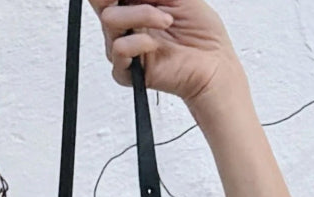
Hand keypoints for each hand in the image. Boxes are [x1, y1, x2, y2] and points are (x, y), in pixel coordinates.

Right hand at [89, 0, 241, 111]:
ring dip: (142, 14)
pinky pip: (119, 50)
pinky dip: (139, 42)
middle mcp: (127, 25)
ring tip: (166, 21)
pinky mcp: (127, 72)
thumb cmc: (200, 33)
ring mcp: (126, 47)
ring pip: (110, 20)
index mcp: (136, 5)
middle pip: (101, 3)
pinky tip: (156, 45)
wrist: (212, 64)